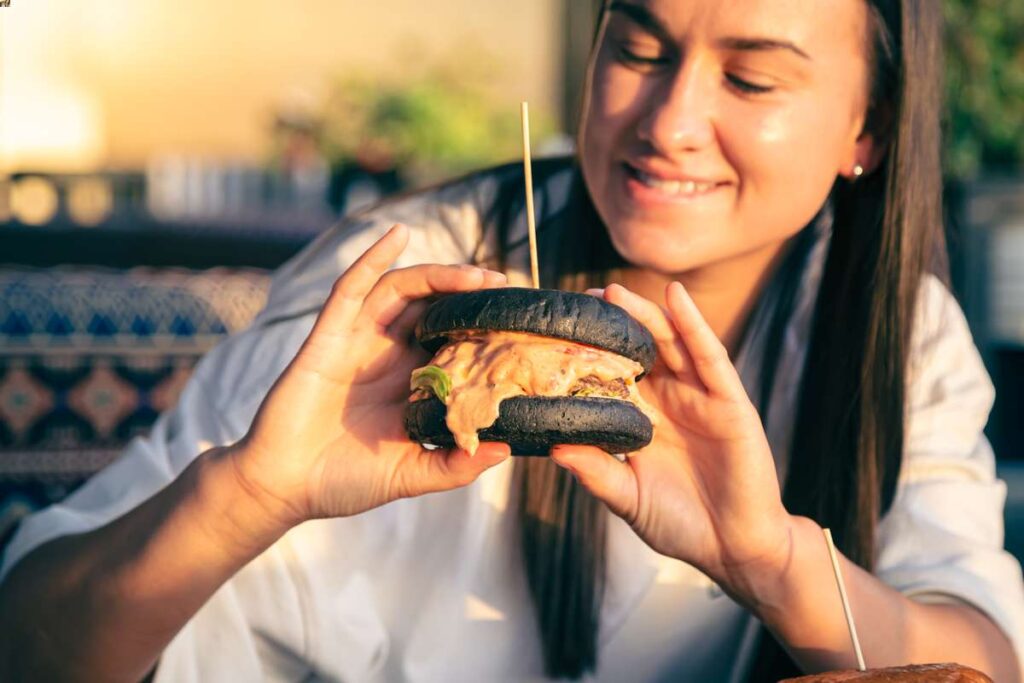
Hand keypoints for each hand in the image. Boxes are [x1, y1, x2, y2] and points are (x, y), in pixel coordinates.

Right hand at [227, 224, 511, 528]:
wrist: (285, 487)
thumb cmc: (345, 481)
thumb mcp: (411, 474)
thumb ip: (454, 466)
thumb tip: (504, 450)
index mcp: (411, 382)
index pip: (455, 340)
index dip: (485, 326)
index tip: (523, 322)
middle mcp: (388, 355)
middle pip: (434, 307)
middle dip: (470, 292)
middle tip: (507, 288)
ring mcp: (358, 341)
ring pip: (403, 291)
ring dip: (439, 275)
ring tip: (477, 275)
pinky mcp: (327, 336)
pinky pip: (351, 288)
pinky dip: (372, 257)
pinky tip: (396, 235)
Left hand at [550, 282, 794, 602]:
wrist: (732, 548)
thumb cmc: (679, 523)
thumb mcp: (627, 497)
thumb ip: (595, 471)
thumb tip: (553, 447)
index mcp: (641, 420)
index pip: (609, 375)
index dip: (586, 352)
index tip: (554, 330)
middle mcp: (668, 401)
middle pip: (637, 350)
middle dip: (612, 323)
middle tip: (580, 298)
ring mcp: (699, 397)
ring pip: (670, 343)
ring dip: (645, 314)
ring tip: (616, 291)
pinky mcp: (730, 401)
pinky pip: (710, 356)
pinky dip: (693, 323)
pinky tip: (676, 296)